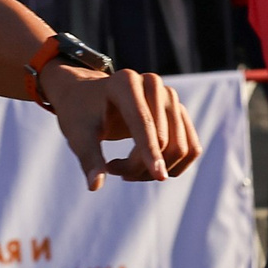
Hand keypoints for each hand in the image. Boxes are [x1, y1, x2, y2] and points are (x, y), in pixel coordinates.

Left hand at [42, 64, 198, 189]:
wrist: (88, 99)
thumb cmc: (79, 115)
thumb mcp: (77, 135)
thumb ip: (88, 158)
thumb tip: (95, 186)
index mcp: (125, 82)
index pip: (143, 121)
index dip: (150, 151)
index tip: (158, 176)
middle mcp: (152, 84)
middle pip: (163, 138)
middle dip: (141, 167)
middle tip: (111, 170)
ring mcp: (170, 97)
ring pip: (179, 147)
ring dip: (155, 170)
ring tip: (124, 170)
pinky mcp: (179, 112)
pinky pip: (190, 148)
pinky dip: (171, 167)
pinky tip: (144, 167)